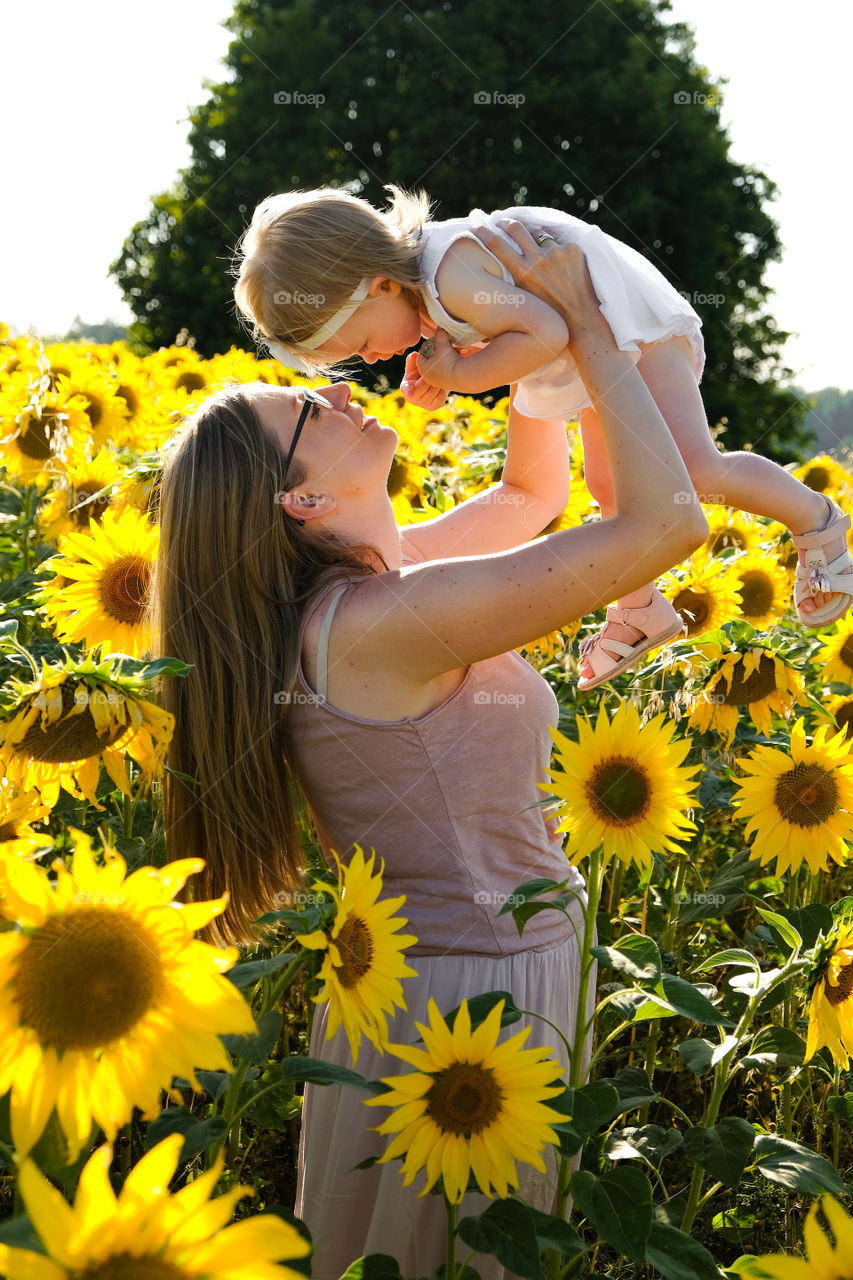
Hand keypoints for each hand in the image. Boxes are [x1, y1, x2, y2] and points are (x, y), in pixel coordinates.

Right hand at [400, 350, 448, 409]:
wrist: (427, 383)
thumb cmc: (417, 373)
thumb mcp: (413, 366)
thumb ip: (412, 360)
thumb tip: (414, 355)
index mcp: (406, 390)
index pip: (412, 392)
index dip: (419, 385)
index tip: (425, 376)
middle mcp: (414, 401)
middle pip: (426, 388)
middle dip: (431, 376)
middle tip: (436, 367)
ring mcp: (426, 405)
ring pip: (435, 391)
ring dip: (438, 380)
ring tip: (439, 373)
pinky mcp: (436, 405)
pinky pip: (442, 394)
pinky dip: (443, 387)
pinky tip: (441, 381)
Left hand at [415, 329, 460, 388]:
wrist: (463, 377)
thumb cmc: (449, 360)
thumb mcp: (443, 344)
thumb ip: (440, 334)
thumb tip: (440, 326)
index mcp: (423, 368)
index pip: (420, 357)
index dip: (424, 349)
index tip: (430, 344)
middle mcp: (428, 378)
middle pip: (428, 364)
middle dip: (433, 356)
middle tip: (439, 349)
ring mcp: (438, 383)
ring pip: (437, 370)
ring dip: (441, 363)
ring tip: (449, 354)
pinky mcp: (447, 386)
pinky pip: (445, 375)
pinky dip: (448, 368)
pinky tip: (455, 362)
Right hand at [470, 220, 602, 340]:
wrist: (579, 318)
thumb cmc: (547, 312)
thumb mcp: (522, 297)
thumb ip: (512, 277)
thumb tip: (498, 263)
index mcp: (522, 272)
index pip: (496, 243)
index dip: (484, 231)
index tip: (477, 226)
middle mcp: (538, 259)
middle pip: (516, 228)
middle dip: (507, 223)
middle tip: (503, 222)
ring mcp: (557, 252)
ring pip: (540, 235)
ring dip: (536, 240)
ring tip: (539, 253)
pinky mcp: (572, 249)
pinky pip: (559, 242)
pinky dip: (556, 249)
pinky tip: (559, 264)